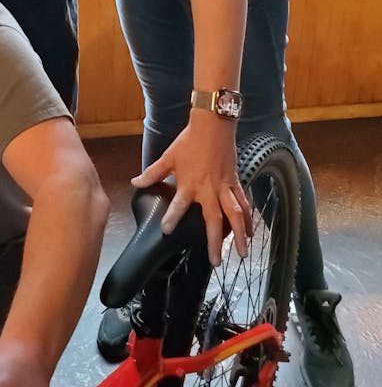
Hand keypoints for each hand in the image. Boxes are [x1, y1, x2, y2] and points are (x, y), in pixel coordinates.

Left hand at [131, 110, 251, 265]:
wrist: (213, 125)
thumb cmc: (189, 141)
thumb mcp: (168, 157)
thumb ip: (152, 173)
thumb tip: (135, 182)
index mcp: (190, 184)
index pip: (178, 205)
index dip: (172, 218)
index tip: (167, 231)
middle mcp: (209, 190)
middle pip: (214, 220)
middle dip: (215, 242)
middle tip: (215, 261)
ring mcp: (225, 187)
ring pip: (235, 215)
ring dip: (239, 234)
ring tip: (242, 252)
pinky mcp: (235, 182)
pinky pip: (243, 203)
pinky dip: (248, 217)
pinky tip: (250, 230)